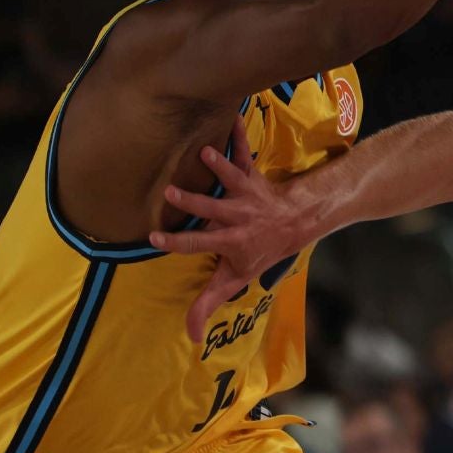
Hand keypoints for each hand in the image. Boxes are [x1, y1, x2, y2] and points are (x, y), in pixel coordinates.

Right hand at [148, 119, 308, 342]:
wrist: (298, 222)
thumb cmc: (261, 251)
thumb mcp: (236, 279)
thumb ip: (209, 303)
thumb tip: (190, 337)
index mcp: (228, 242)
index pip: (197, 244)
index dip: (176, 241)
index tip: (153, 238)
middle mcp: (236, 217)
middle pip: (212, 209)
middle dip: (194, 201)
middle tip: (171, 192)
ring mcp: (245, 194)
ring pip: (232, 179)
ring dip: (220, 165)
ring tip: (205, 152)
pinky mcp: (252, 174)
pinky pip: (246, 153)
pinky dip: (240, 135)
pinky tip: (235, 116)